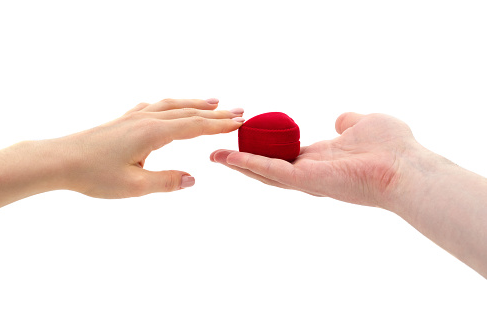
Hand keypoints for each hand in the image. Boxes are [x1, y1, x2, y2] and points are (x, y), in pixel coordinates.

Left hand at [53, 98, 244, 197]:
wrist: (59, 160)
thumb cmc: (93, 174)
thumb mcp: (134, 186)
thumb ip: (166, 182)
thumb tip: (193, 179)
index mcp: (153, 133)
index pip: (195, 126)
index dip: (219, 125)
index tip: (240, 123)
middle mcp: (146, 119)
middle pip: (188, 112)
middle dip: (215, 113)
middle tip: (239, 111)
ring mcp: (134, 116)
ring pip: (173, 105)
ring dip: (195, 103)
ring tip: (214, 101)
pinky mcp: (124, 119)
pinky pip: (155, 106)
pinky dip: (172, 104)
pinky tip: (171, 106)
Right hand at [211, 112, 425, 207]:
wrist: (406, 168)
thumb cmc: (393, 148)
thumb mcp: (365, 123)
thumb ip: (348, 122)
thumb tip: (340, 120)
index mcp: (322, 159)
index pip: (286, 157)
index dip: (266, 150)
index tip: (248, 140)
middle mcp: (311, 172)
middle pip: (269, 169)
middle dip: (243, 163)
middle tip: (219, 155)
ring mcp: (307, 179)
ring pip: (265, 173)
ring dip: (239, 165)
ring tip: (215, 157)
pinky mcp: (306, 180)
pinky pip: (272, 171)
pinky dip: (249, 164)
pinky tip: (229, 158)